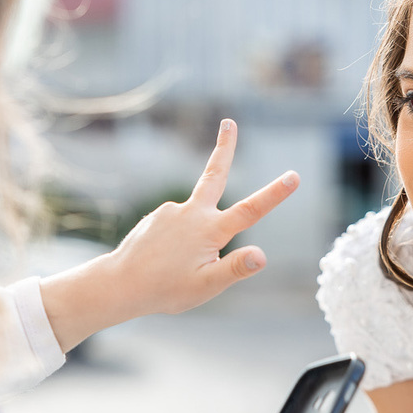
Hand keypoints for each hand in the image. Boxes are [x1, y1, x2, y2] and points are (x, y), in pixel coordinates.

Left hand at [109, 119, 298, 316]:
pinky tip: (165, 261)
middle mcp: (191, 213)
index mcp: (209, 230)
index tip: (294, 176)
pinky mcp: (158, 216)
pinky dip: (180, 242)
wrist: (119, 284)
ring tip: (178, 269)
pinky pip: (178, 227)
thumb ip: (235, 269)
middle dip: (225, 147)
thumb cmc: (165, 290)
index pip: (250, 211)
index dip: (274, 194)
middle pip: (215, 174)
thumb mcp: (206, 286)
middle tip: (229, 122)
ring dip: (197, 237)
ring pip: (197, 220)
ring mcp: (172, 211)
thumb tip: (262, 256)